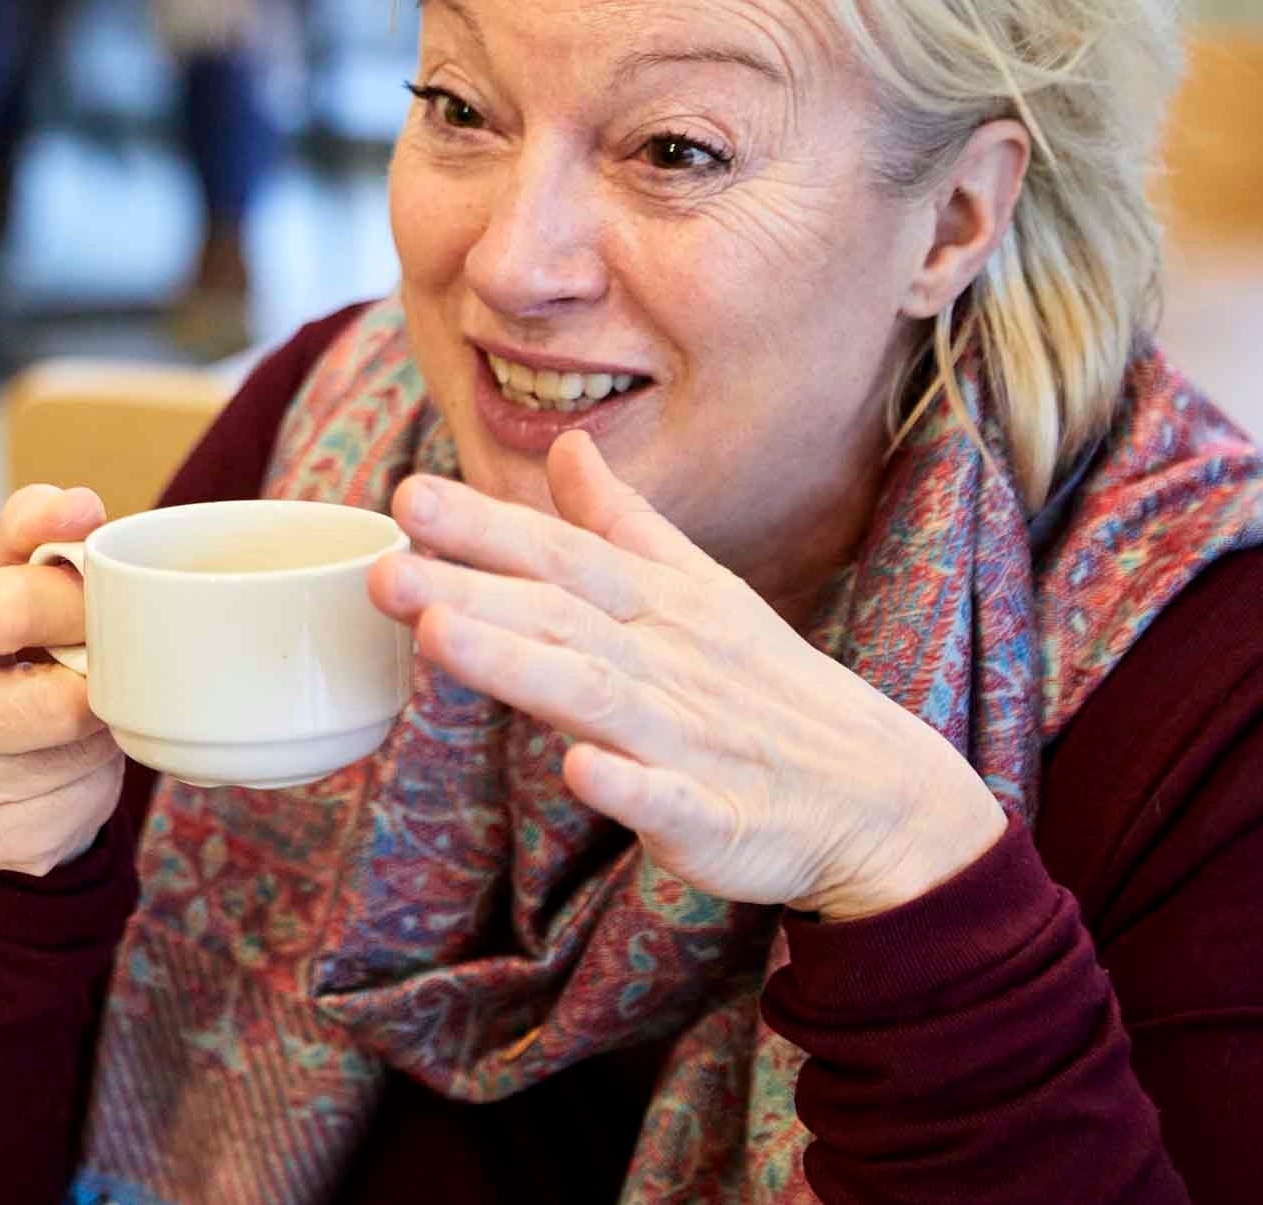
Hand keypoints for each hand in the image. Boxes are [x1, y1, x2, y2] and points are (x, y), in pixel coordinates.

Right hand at [0, 484, 122, 875]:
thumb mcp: (0, 568)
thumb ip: (34, 522)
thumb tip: (80, 508)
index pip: (17, 607)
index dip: (82, 603)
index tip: (97, 604)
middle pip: (55, 702)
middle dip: (95, 679)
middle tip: (94, 664)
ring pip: (75, 757)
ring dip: (97, 730)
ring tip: (72, 710)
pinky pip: (76, 808)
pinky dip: (89, 781)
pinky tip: (62, 761)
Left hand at [366, 433, 1008, 921]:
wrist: (880, 798)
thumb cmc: (766, 687)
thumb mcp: (701, 588)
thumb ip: (620, 522)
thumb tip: (565, 445)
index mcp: (659, 605)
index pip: (560, 555)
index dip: (484, 525)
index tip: (407, 495)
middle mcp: (665, 662)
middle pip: (556, 618)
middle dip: (467, 592)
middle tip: (381, 570)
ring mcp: (690, 740)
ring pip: (594, 697)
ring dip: (515, 665)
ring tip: (434, 639)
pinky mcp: (716, 818)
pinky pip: (671, 802)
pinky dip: (628, 788)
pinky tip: (577, 772)